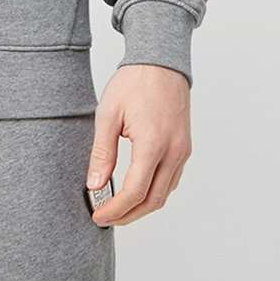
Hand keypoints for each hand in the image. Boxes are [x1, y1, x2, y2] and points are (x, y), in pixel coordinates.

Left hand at [87, 64, 191, 227]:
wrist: (161, 62)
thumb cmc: (134, 83)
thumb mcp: (108, 115)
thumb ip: (102, 153)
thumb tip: (94, 185)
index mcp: (153, 144)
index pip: (134, 192)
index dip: (115, 210)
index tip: (97, 216)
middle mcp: (174, 151)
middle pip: (153, 201)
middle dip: (128, 215)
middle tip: (105, 218)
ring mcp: (183, 151)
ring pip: (165, 194)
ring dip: (142, 206)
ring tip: (117, 207)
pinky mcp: (184, 148)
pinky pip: (171, 180)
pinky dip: (154, 192)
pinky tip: (135, 190)